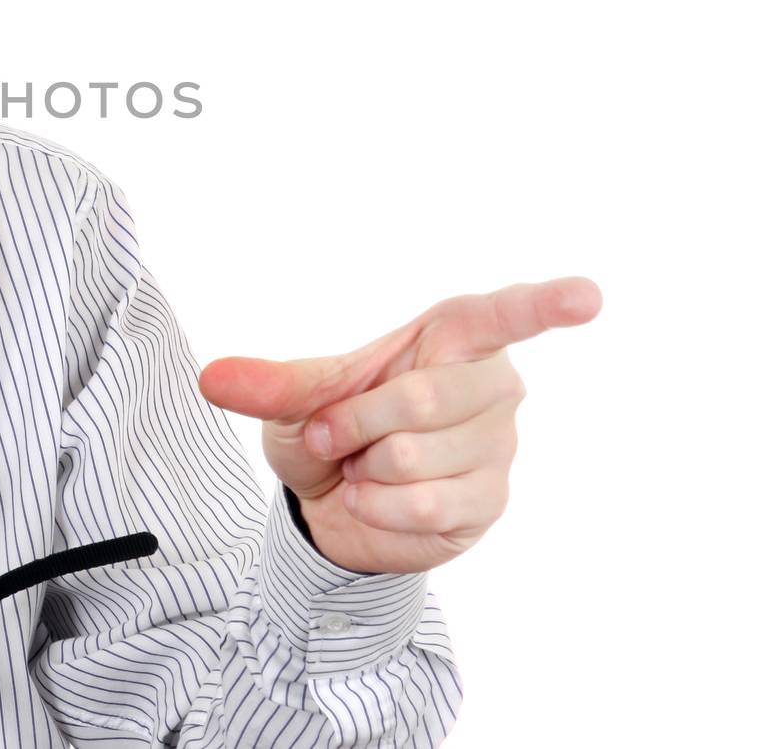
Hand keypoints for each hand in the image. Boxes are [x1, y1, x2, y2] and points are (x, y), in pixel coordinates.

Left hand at [197, 277, 600, 574]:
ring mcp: (497, 445)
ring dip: (366, 468)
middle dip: (355, 423)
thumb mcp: (296, 399)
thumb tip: (212, 379)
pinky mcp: (489, 502)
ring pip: (419, 457)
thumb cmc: (330, 426)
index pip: (505, 314)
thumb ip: (270, 383)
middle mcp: (489, 385)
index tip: (589, 296)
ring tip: (365, 465)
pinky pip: (424, 505)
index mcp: (449, 337)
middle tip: (335, 434)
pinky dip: (379, 506)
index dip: (547, 304)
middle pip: (424, 399)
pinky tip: (378, 499)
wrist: (332, 503)